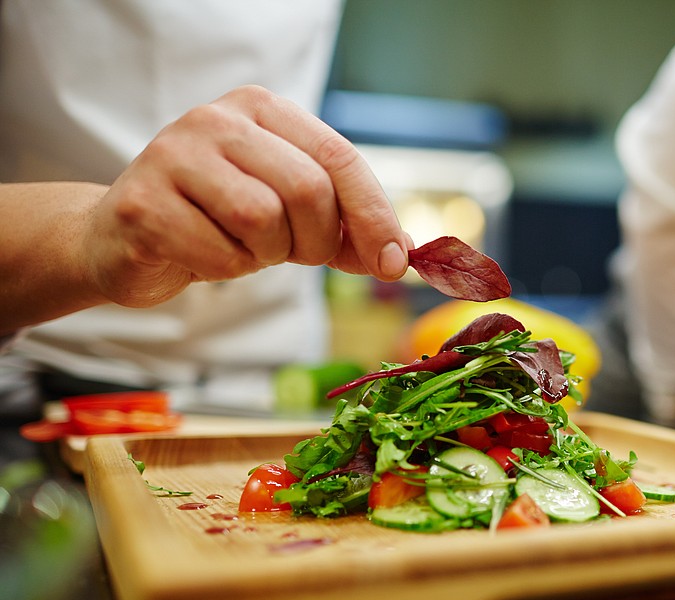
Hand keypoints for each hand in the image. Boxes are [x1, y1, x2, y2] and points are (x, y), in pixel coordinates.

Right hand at [85, 85, 411, 307]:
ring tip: (243, 247)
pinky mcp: (144, 204)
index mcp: (262, 109)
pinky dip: (228, 270)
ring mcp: (173, 156)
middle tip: (295, 252)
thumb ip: (347, 229)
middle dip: (317, 241)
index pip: (340, 157)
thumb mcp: (291, 216)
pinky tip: (204, 254)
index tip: (395, 264)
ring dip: (268, 254)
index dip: (375, 216)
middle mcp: (215, 119)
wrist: (126, 240)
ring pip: (263, 220)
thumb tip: (402, 255)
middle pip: (308, 190)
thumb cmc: (219, 221)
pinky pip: (222, 254)